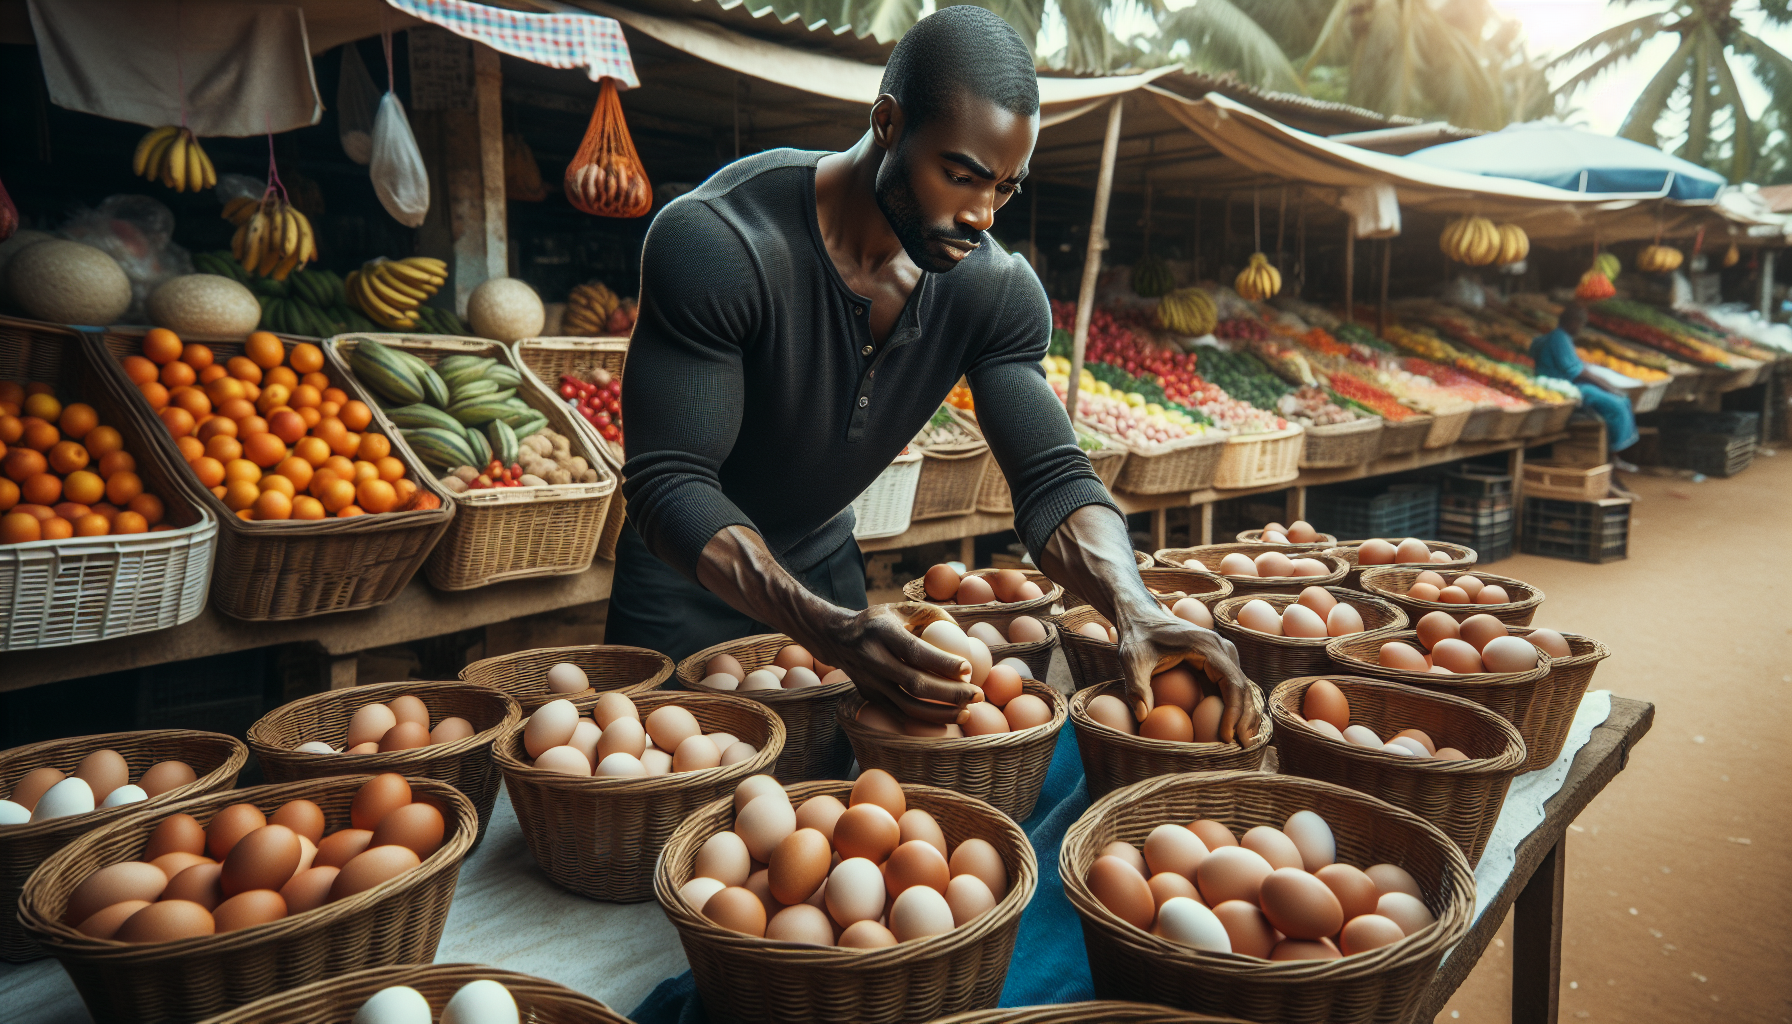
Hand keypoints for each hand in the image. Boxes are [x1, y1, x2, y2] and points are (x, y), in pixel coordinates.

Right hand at [802, 602, 983, 723]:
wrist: (837, 638)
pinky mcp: (870, 697)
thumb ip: (932, 616)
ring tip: (967, 711)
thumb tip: (964, 635)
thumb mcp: (901, 608)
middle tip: (978, 695)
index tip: (968, 670)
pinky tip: (947, 720)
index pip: (915, 652)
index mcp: (882, 633)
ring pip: (908, 706)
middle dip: (950, 694)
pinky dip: (924, 722)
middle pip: (914, 684)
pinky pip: (899, 715)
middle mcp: (874, 659)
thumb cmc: (879, 621)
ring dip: (940, 713)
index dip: (942, 663)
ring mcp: (870, 682)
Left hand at [1116, 606, 1260, 743]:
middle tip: (1241, 746)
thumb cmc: (1137, 636)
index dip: (1233, 712)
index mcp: (1206, 645)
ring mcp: (1221, 654)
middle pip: (1243, 687)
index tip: (1226, 737)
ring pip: (1242, 687)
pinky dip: (1234, 707)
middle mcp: (1221, 647)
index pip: (1231, 682)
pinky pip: (1231, 686)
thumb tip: (1143, 717)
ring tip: (1242, 742)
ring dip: (1245, 715)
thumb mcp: (1131, 659)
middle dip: (1245, 718)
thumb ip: (1136, 686)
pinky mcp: (1216, 661)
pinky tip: (1232, 729)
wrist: (1142, 615)